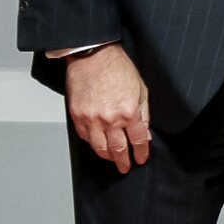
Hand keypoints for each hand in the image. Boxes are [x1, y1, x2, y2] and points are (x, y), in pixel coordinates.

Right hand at [65, 44, 150, 174]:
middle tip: (125, 167)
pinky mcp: (78, 118)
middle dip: (124, 161)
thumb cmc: (117, 67)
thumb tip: (145, 132)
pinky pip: (86, 138)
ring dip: (108, 157)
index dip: (141, 152)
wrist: (93, 56)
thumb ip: (144, 113)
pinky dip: (93, 144)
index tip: (141, 158)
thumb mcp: (140, 88)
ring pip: (100, 148)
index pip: (138, 140)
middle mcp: (110, 119)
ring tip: (113, 159)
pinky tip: (98, 145)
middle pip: (118, 149)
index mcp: (129, 111)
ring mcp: (92, 120)